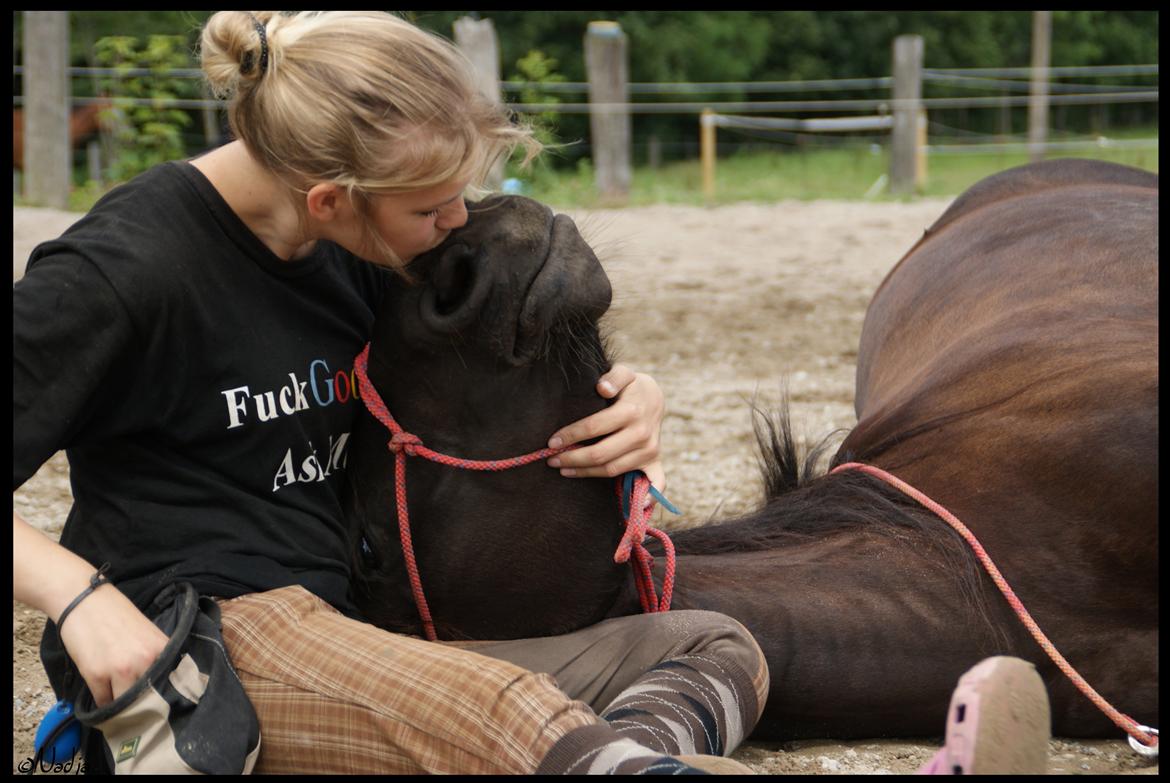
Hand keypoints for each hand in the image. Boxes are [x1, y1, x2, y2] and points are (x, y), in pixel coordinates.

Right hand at [57, 586, 169, 706]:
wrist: (84, 600)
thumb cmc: (116, 615)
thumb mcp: (148, 634)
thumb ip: (155, 658)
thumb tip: (160, 688)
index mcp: (162, 649)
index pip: (169, 687)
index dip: (163, 700)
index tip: (158, 706)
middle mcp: (145, 660)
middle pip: (147, 700)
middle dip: (141, 707)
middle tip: (136, 710)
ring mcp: (120, 669)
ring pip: (125, 705)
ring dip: (120, 707)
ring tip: (118, 702)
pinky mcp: (96, 674)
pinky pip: (103, 701)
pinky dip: (103, 703)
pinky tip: (103, 695)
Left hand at [547, 364, 667, 492]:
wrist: (654, 397)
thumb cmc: (631, 386)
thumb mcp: (625, 372)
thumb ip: (614, 376)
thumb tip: (602, 387)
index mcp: (633, 411)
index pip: (595, 427)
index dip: (571, 435)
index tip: (552, 441)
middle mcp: (643, 434)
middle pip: (601, 454)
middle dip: (572, 458)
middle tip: (551, 459)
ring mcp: (650, 451)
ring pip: (612, 470)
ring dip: (586, 473)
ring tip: (564, 469)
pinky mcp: (654, 461)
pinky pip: (654, 484)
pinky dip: (646, 498)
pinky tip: (630, 507)